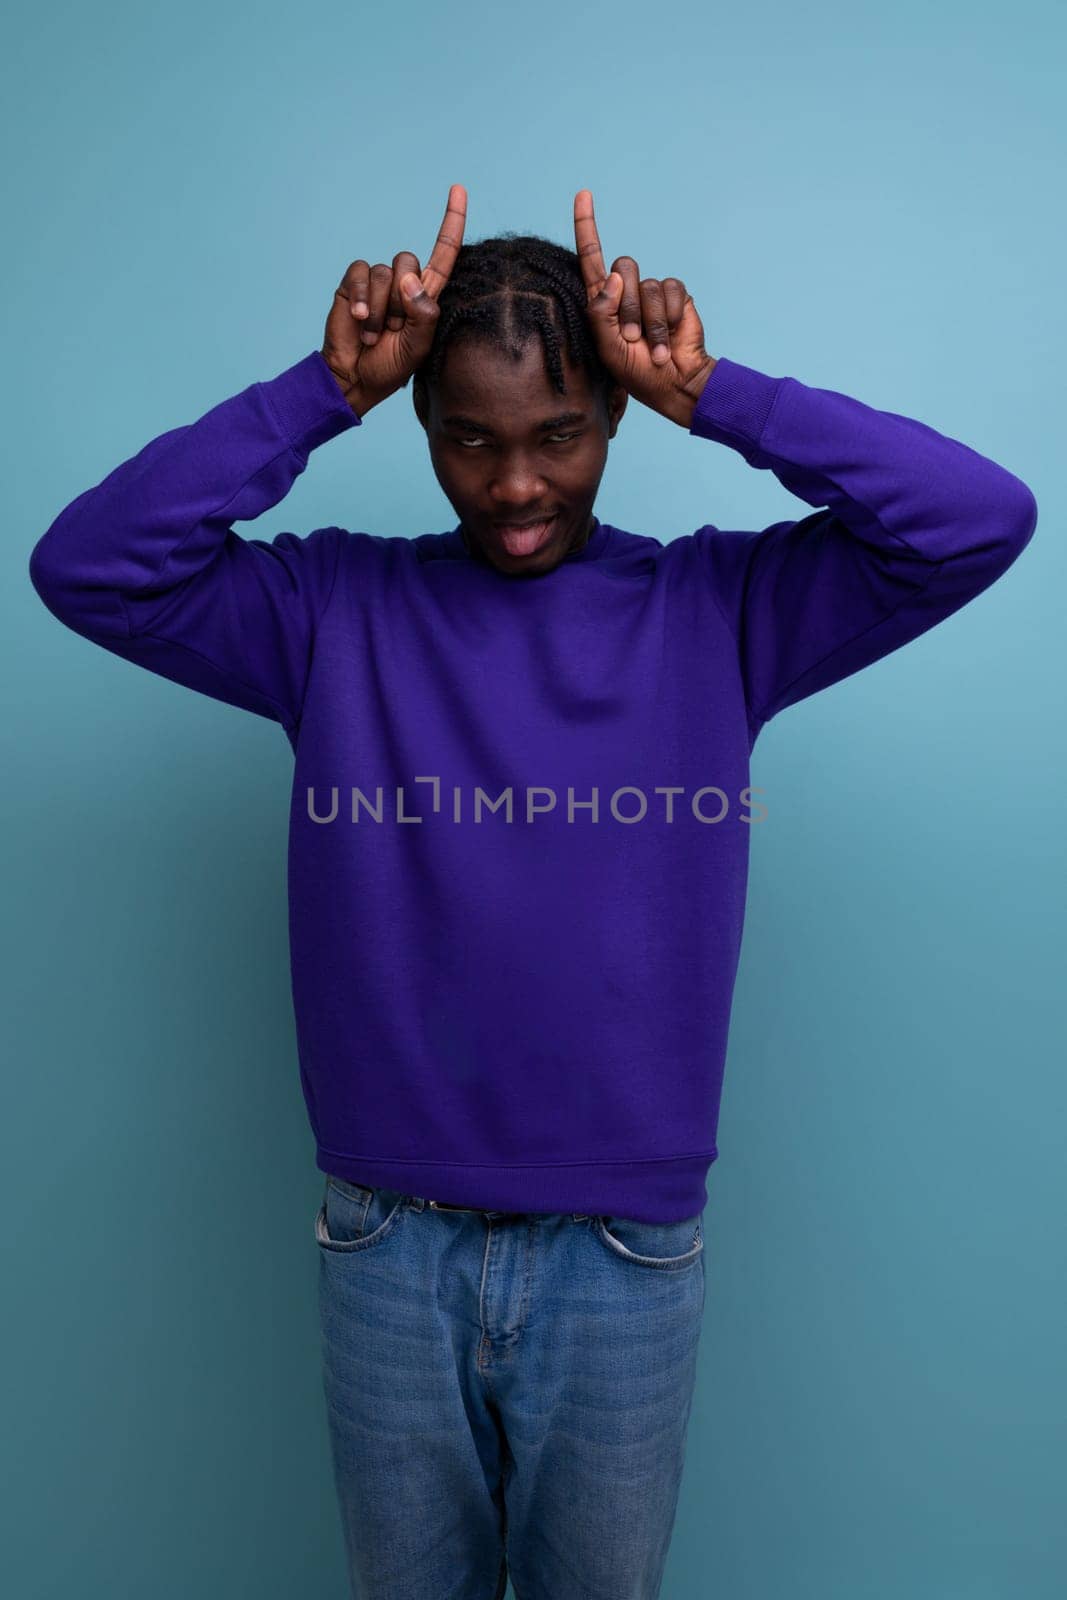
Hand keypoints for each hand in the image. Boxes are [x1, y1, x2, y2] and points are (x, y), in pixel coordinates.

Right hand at [321, 184, 467, 417]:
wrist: (355, 377)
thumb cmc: (390, 366)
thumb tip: (409, 278)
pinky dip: (363, 299)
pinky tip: (360, 320)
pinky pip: (362, 273)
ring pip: (386, 274)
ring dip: (381, 310)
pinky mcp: (354, 283)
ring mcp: (378, 282)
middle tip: (394, 330)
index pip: (444, 253)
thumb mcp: (418, 346)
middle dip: (402, 300)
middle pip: (410, 261)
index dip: (452, 222)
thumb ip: (423, 314)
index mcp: (427, 295)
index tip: (459, 190)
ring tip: (375, 334)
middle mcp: (404, 283)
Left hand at [574, 189, 716, 427]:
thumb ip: (601, 313)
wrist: (674, 382)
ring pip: (647, 285)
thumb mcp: (607, 349)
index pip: (592, 257)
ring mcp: (652, 293)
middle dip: (627, 307)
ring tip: (653, 346)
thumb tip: (615, 276)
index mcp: (603, 302)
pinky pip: (670, 288)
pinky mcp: (676, 296)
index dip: (587, 226)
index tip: (583, 194)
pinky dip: (669, 317)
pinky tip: (671, 335)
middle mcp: (627, 291)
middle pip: (623, 267)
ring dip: (650, 321)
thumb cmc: (636, 372)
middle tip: (632, 338)